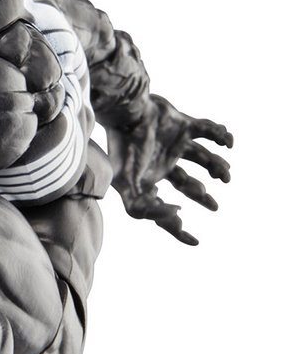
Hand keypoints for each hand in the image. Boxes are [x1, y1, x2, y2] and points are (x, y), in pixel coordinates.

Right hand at [106, 94, 232, 244]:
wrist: (125, 112)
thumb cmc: (123, 149)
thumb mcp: (126, 186)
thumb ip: (144, 207)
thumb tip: (176, 214)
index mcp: (149, 179)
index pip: (163, 208)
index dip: (176, 228)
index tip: (195, 241)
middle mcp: (162, 163)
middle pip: (186, 184)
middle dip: (201, 197)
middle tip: (215, 207)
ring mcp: (173, 143)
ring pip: (201, 158)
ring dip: (217, 167)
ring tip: (225, 176)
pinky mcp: (182, 123)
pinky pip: (206, 130)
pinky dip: (221, 135)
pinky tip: (229, 142)